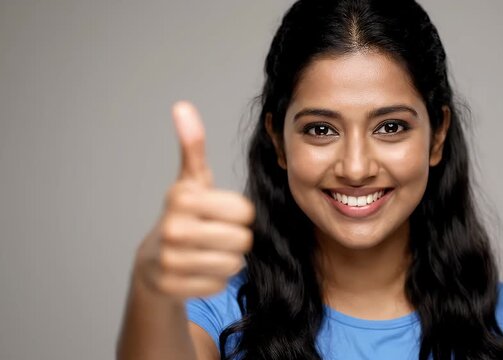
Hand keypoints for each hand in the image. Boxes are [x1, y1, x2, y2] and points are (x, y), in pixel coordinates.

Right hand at [134, 101, 254, 299]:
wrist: (154, 260)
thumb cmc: (184, 215)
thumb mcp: (191, 180)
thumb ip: (193, 146)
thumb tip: (182, 106)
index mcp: (182, 197)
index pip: (245, 211)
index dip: (240, 214)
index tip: (222, 213)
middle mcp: (173, 228)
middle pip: (242, 240)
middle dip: (237, 239)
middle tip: (217, 236)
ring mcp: (170, 260)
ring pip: (233, 264)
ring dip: (228, 260)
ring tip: (209, 252)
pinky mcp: (172, 287)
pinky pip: (220, 285)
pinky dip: (215, 279)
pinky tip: (199, 270)